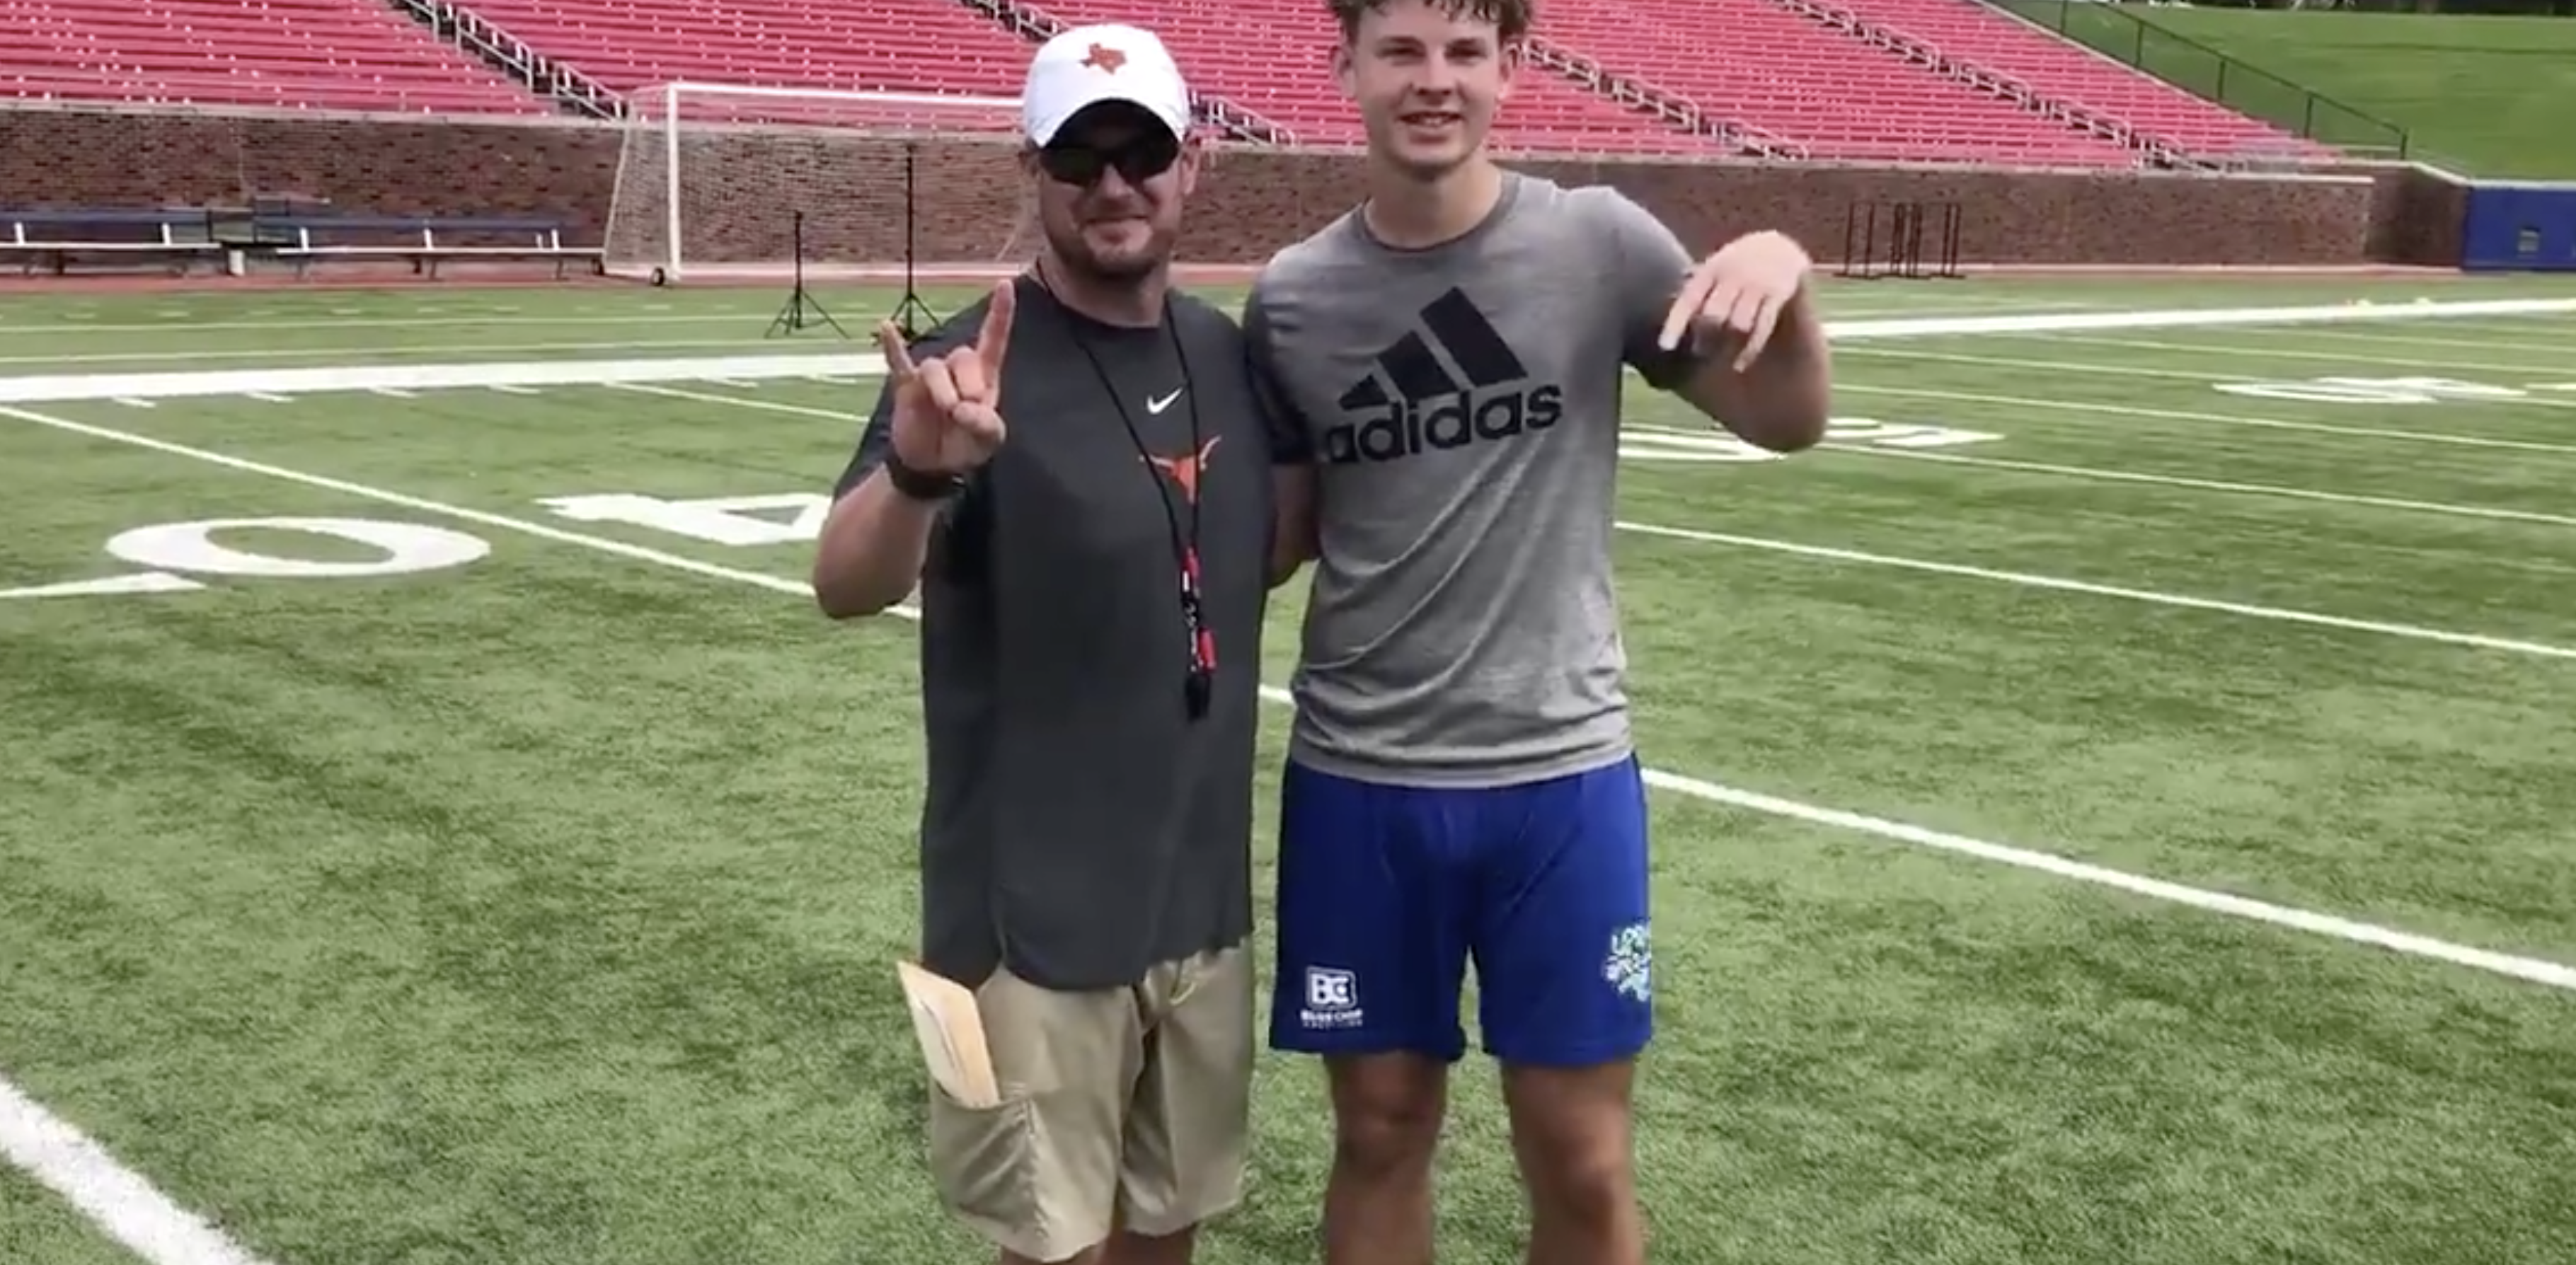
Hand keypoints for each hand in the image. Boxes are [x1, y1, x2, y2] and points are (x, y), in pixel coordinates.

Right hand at [878, 280, 1013, 474]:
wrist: (934, 465)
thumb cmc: (967, 445)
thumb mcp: (989, 440)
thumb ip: (985, 425)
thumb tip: (962, 409)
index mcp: (984, 375)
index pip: (993, 338)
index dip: (1000, 313)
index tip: (1005, 284)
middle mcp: (957, 369)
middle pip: (963, 355)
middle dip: (968, 383)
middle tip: (965, 412)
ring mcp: (930, 375)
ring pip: (935, 367)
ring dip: (942, 390)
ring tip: (947, 412)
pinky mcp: (907, 385)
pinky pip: (898, 361)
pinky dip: (892, 345)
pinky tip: (885, 326)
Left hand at [1657, 230, 1811, 372]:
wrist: (1779, 246)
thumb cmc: (1738, 263)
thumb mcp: (1715, 266)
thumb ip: (1696, 287)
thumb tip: (1669, 308)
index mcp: (1712, 268)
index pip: (1690, 299)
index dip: (1676, 323)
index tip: (1665, 347)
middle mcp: (1733, 275)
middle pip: (1714, 314)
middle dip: (1705, 337)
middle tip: (1700, 352)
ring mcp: (1756, 284)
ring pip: (1738, 323)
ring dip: (1729, 345)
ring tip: (1722, 358)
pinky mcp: (1777, 293)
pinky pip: (1762, 327)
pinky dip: (1750, 349)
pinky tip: (1740, 364)